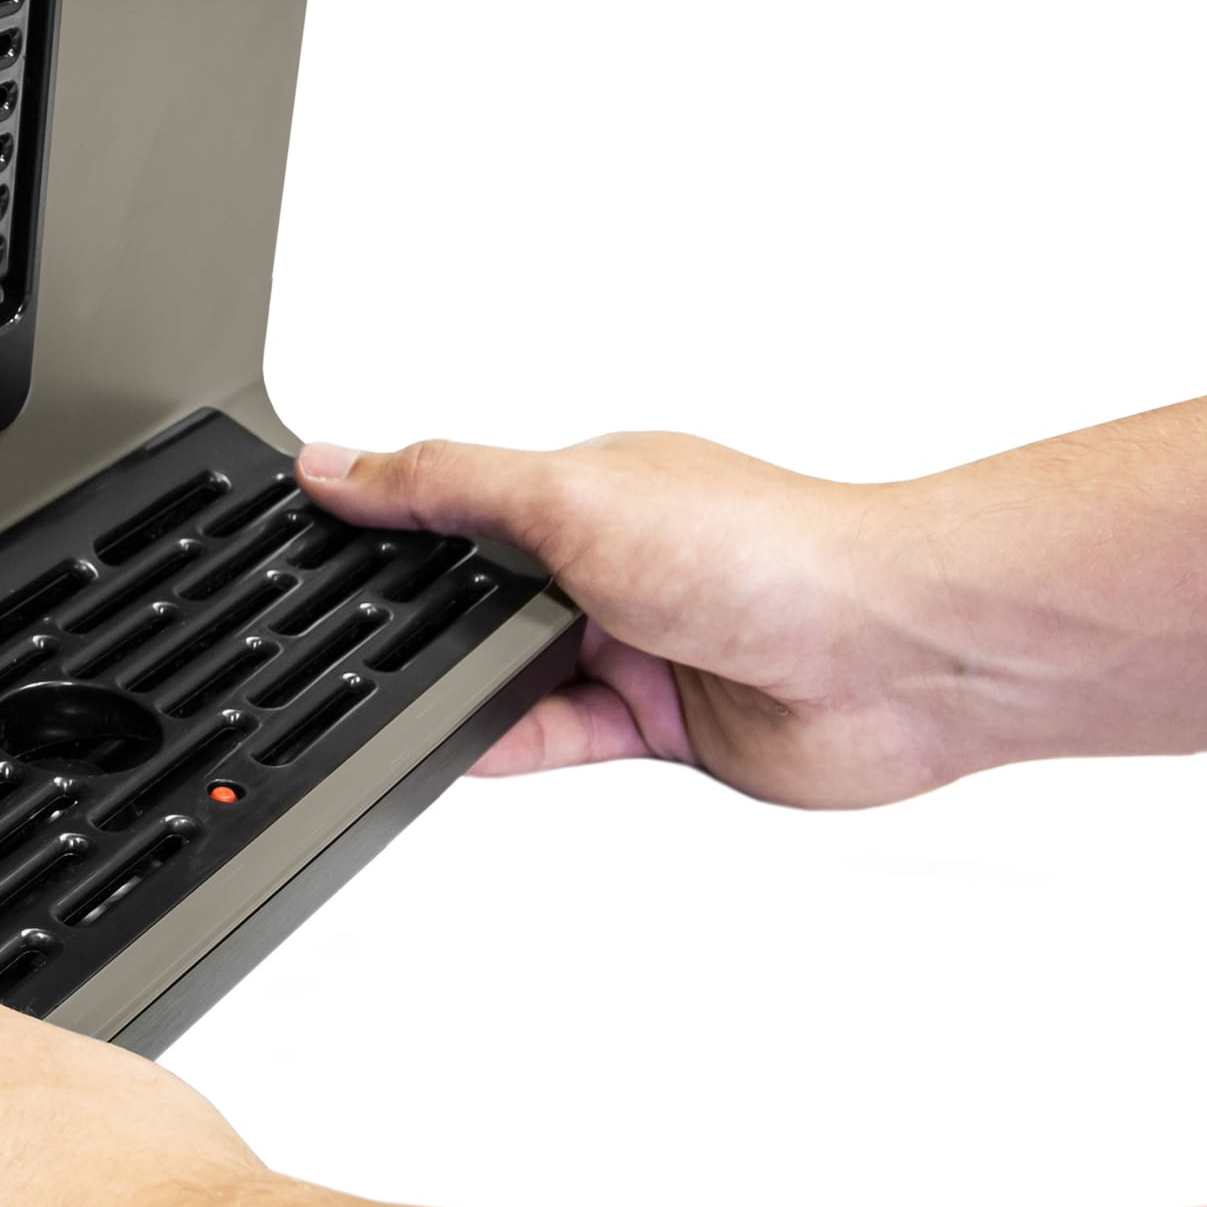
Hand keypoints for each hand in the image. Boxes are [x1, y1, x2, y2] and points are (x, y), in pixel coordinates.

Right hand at [297, 433, 966, 808]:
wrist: (892, 652)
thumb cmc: (768, 547)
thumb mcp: (569, 494)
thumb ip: (446, 484)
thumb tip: (340, 462)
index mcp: (590, 483)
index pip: (462, 492)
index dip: (393, 511)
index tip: (313, 527)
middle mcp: (611, 559)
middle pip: (482, 592)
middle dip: (426, 612)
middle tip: (346, 630)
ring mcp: (636, 641)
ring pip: (514, 671)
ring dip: (470, 682)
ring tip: (399, 694)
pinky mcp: (661, 722)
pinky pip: (553, 736)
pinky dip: (503, 741)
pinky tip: (455, 745)